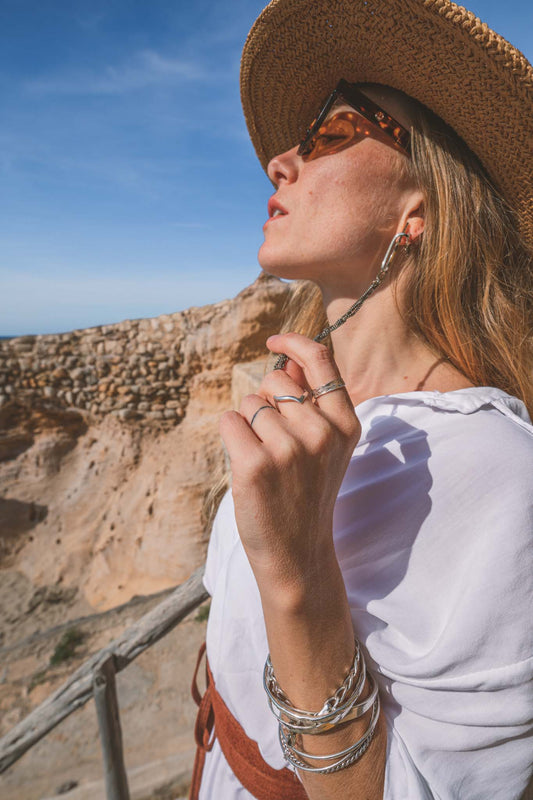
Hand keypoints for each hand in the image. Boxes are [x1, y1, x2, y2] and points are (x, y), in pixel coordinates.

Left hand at [219, 333, 360, 583]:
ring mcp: (289, 448)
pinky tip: (247, 464)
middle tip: (277, 443)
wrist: (297, 552)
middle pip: (275, 381)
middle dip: (267, 401)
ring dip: (249, 425)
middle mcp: (321, 432)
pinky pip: (229, 420)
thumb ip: (310, 401)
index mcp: (345, 424)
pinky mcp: (255, 464)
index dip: (294, 343)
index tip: (274, 341)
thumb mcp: (324, 447)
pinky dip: (231, 436)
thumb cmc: (306, 493)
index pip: (321, 361)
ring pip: (250, 402)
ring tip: (267, 461)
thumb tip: (288, 359)